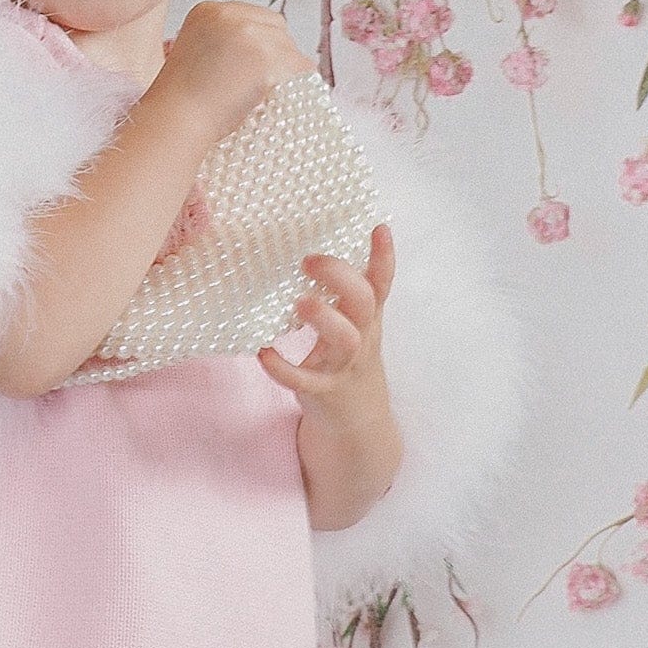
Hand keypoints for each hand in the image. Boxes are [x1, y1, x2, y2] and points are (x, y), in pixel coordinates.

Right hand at [157, 0, 314, 139]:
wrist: (176, 119)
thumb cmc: (182, 99)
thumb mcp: (197, 53)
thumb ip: (225, 42)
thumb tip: (262, 52)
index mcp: (208, 11)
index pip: (254, 16)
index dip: (260, 43)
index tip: (255, 66)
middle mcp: (229, 14)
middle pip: (276, 27)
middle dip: (275, 53)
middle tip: (263, 81)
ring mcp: (250, 33)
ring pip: (290, 48)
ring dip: (285, 71)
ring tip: (266, 94)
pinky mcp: (267, 57)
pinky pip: (301, 68)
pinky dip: (296, 85)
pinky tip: (279, 98)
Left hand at [258, 224, 395, 402]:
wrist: (358, 420)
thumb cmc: (346, 359)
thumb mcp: (351, 324)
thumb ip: (340, 293)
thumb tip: (304, 246)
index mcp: (366, 318)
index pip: (380, 283)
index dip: (383, 257)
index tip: (379, 228)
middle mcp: (362, 337)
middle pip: (365, 303)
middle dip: (342, 278)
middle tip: (309, 260)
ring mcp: (345, 365)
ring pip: (346, 340)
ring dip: (325, 319)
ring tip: (300, 303)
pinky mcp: (325, 391)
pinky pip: (307, 381)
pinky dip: (284, 369)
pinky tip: (264, 354)